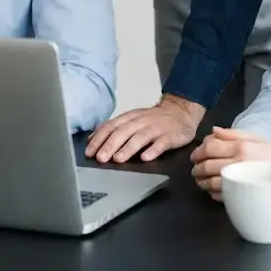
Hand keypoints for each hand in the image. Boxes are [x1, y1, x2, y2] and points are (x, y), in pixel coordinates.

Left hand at [85, 94, 204, 162]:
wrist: (181, 110)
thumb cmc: (153, 119)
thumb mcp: (132, 119)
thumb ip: (114, 128)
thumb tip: (92, 139)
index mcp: (130, 118)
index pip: (111, 126)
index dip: (99, 139)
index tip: (89, 152)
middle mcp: (141, 121)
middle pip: (123, 132)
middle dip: (110, 145)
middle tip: (100, 159)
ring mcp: (156, 128)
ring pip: (140, 137)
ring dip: (128, 148)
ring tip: (118, 160)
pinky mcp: (170, 136)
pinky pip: (161, 143)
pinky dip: (153, 150)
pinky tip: (146, 158)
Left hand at [190, 126, 270, 200]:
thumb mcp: (256, 138)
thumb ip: (233, 133)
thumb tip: (213, 131)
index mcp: (241, 148)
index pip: (211, 147)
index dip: (199, 151)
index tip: (194, 156)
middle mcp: (238, 164)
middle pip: (207, 165)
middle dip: (197, 168)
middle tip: (195, 169)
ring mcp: (240, 182)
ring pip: (211, 183)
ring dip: (201, 182)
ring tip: (200, 181)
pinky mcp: (243, 198)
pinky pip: (221, 196)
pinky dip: (212, 194)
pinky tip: (212, 191)